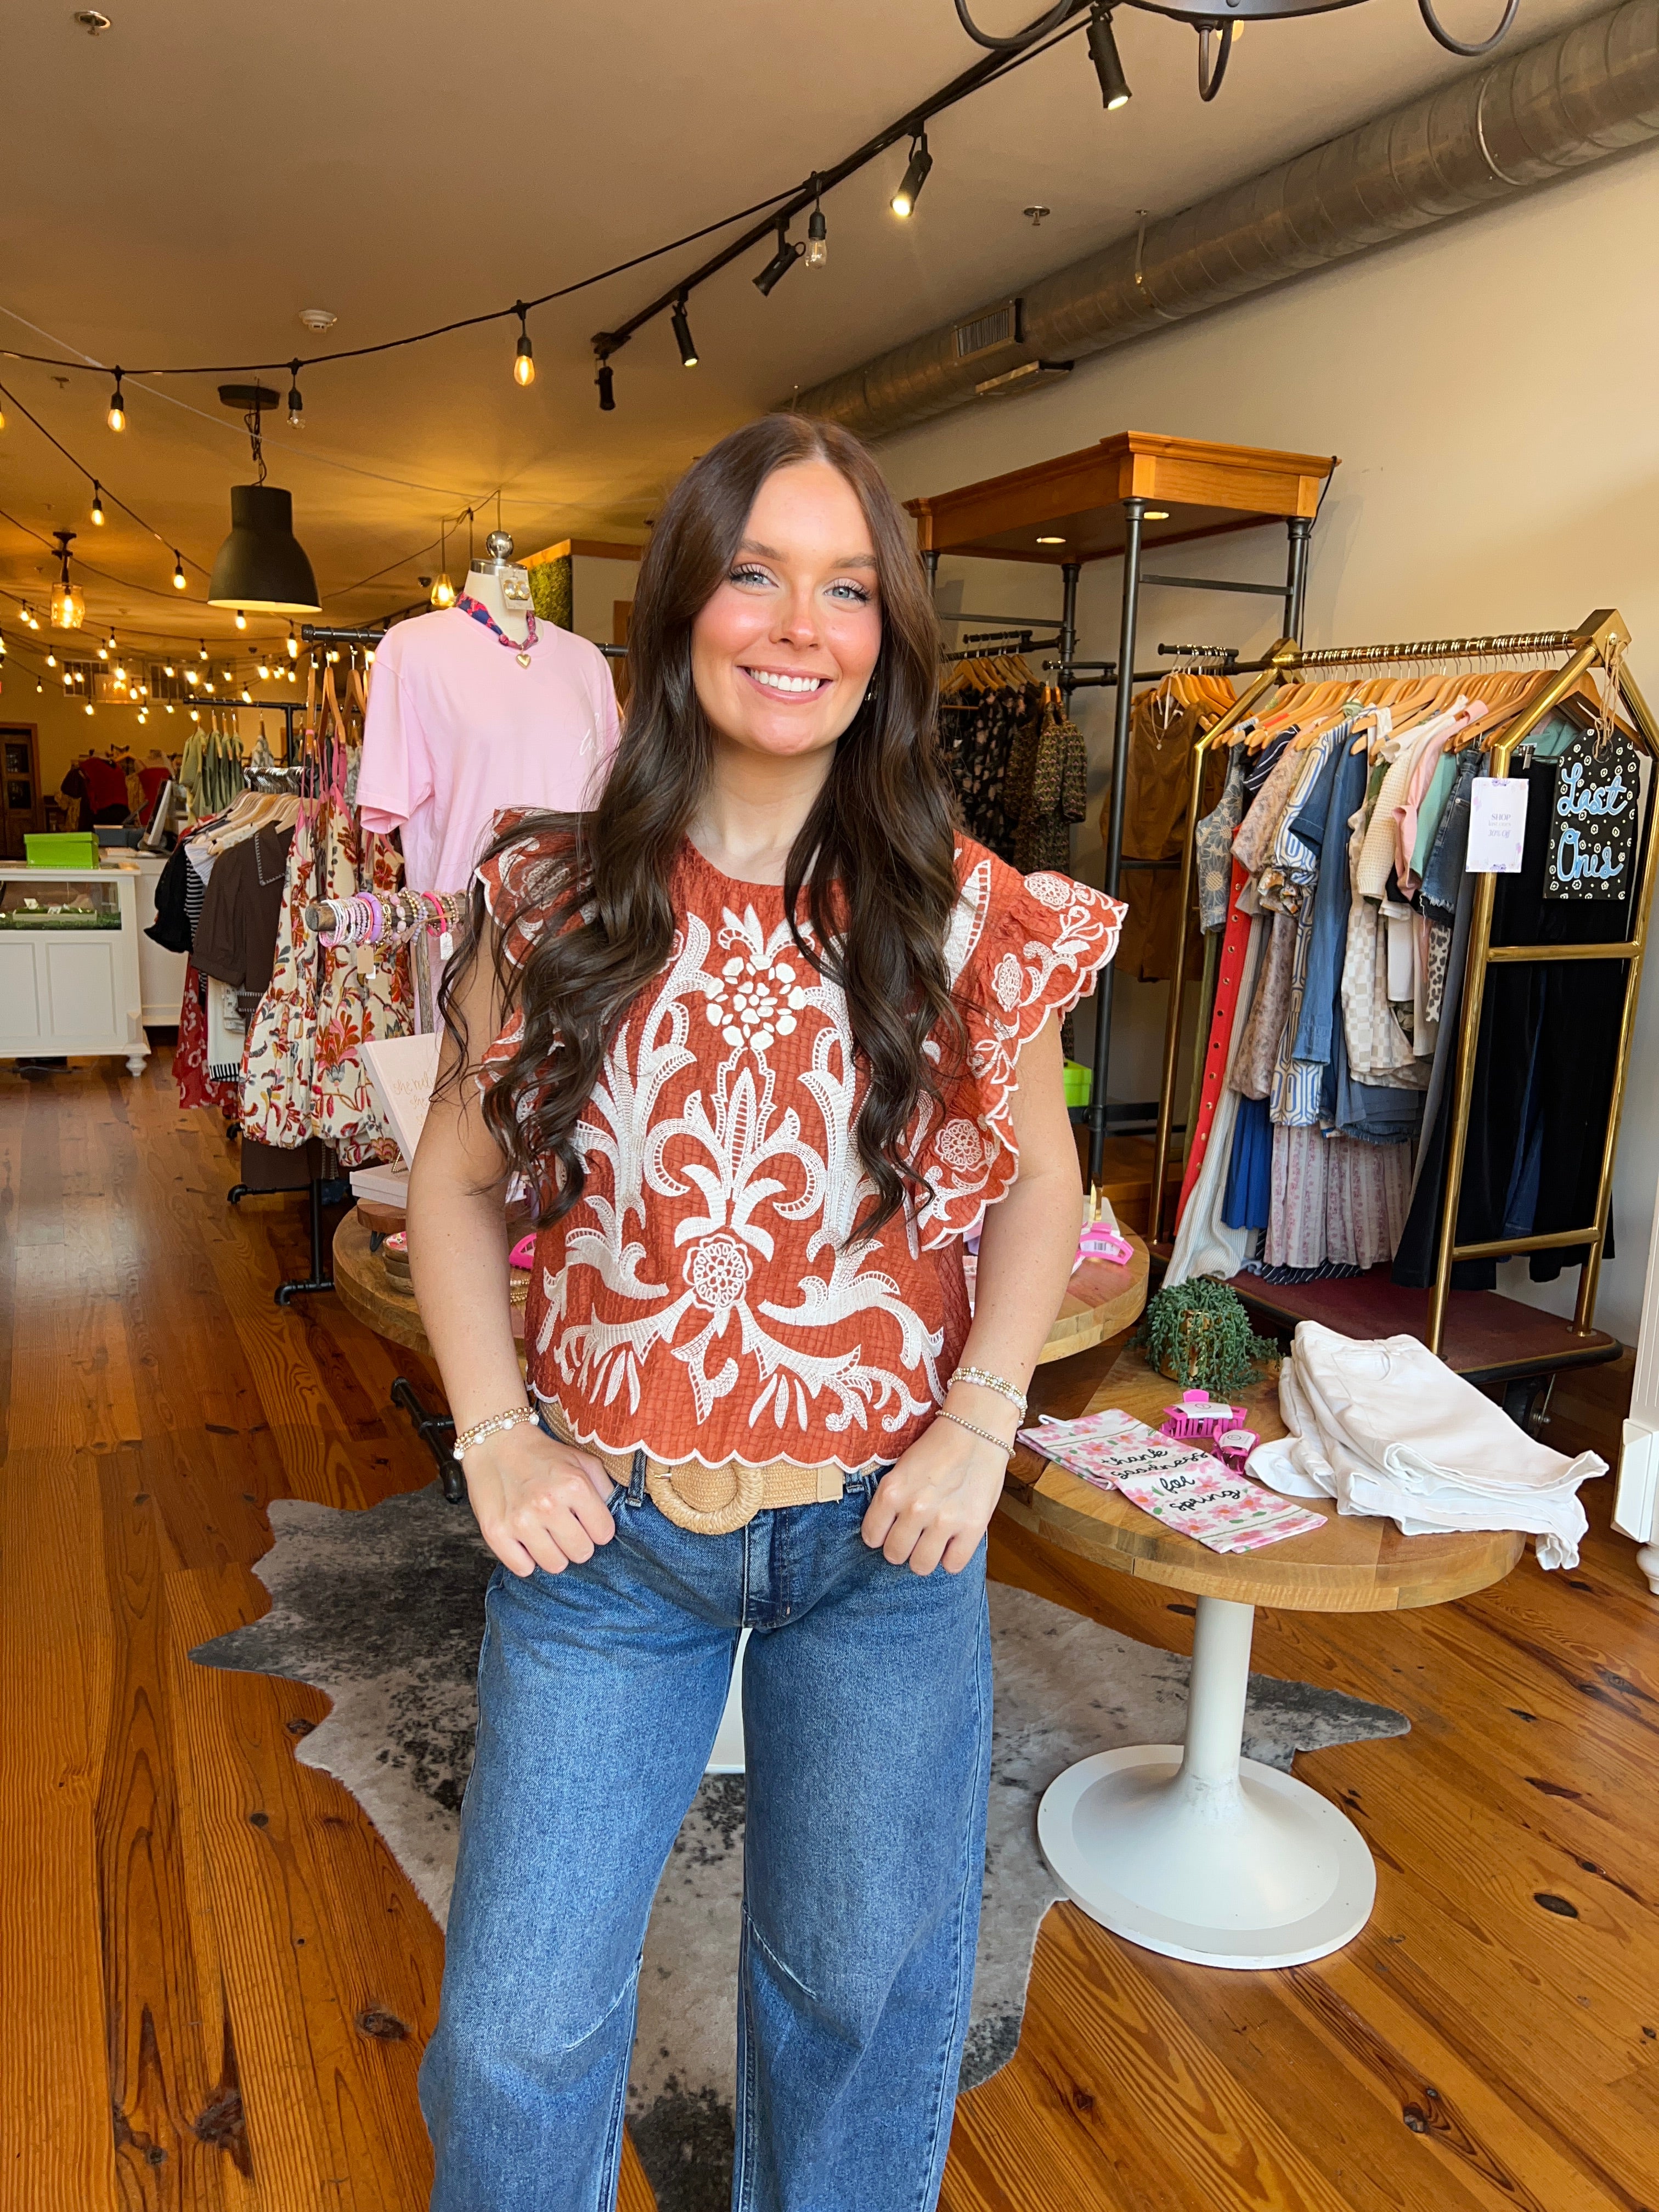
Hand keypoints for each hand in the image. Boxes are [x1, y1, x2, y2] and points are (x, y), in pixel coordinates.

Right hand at [463, 1421, 616, 1576]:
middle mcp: (548, 1505)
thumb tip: (615, 1516)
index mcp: (574, 1486)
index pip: (604, 1534)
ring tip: (545, 1533)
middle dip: (577, 1542)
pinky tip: (525, 1541)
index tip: (586, 1521)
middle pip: (581, 1553)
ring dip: (553, 1553)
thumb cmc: (542, 1455)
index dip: (597, 1529)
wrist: (495, 1443)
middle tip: (564, 1527)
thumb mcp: (581, 1460)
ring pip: (555, 1565)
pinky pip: (523, 1569)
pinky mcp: (496, 1533)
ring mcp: (520, 1521)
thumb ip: (605, 1488)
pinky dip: (526, 1559)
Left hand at [861, 1414, 1007, 1576]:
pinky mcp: (972, 1526)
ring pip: (921, 1565)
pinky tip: (953, 1541)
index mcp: (892, 1491)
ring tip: (933, 1543)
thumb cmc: (938, 1447)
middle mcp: (915, 1508)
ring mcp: (944, 1519)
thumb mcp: (902, 1469)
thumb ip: (892, 1500)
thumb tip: (885, 1532)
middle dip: (902, 1548)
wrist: (976, 1430)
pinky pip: (953, 1565)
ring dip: (925, 1557)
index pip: (872, 1536)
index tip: (890, 1531)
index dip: (881, 1536)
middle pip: (895, 1554)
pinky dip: (952, 1558)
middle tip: (913, 1537)